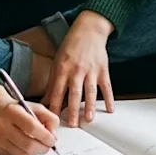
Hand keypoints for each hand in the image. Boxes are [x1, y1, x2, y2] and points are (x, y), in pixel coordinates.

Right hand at [0, 85, 59, 154]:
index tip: (52, 139)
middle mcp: (1, 126)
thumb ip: (49, 118)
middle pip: (28, 145)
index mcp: (12, 111)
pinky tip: (25, 145)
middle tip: (47, 145)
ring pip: (24, 154)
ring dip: (35, 152)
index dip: (46, 136)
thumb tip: (53, 136)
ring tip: (37, 144)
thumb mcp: (34, 106)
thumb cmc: (16, 109)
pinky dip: (25, 154)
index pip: (32, 127)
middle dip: (43, 148)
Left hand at [44, 11, 115, 125]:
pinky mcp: (103, 70)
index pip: (56, 91)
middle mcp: (77, 70)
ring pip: (90, 91)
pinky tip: (109, 109)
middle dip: (72, 110)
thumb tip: (46, 100)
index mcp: (62, 68)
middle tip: (71, 124)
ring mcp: (91, 70)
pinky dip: (109, 98)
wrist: (89, 30)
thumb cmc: (71, 46)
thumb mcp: (57, 60)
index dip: (53, 106)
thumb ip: (53, 80)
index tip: (51, 119)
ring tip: (88, 119)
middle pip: (74, 94)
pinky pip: (106, 86)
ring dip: (89, 106)